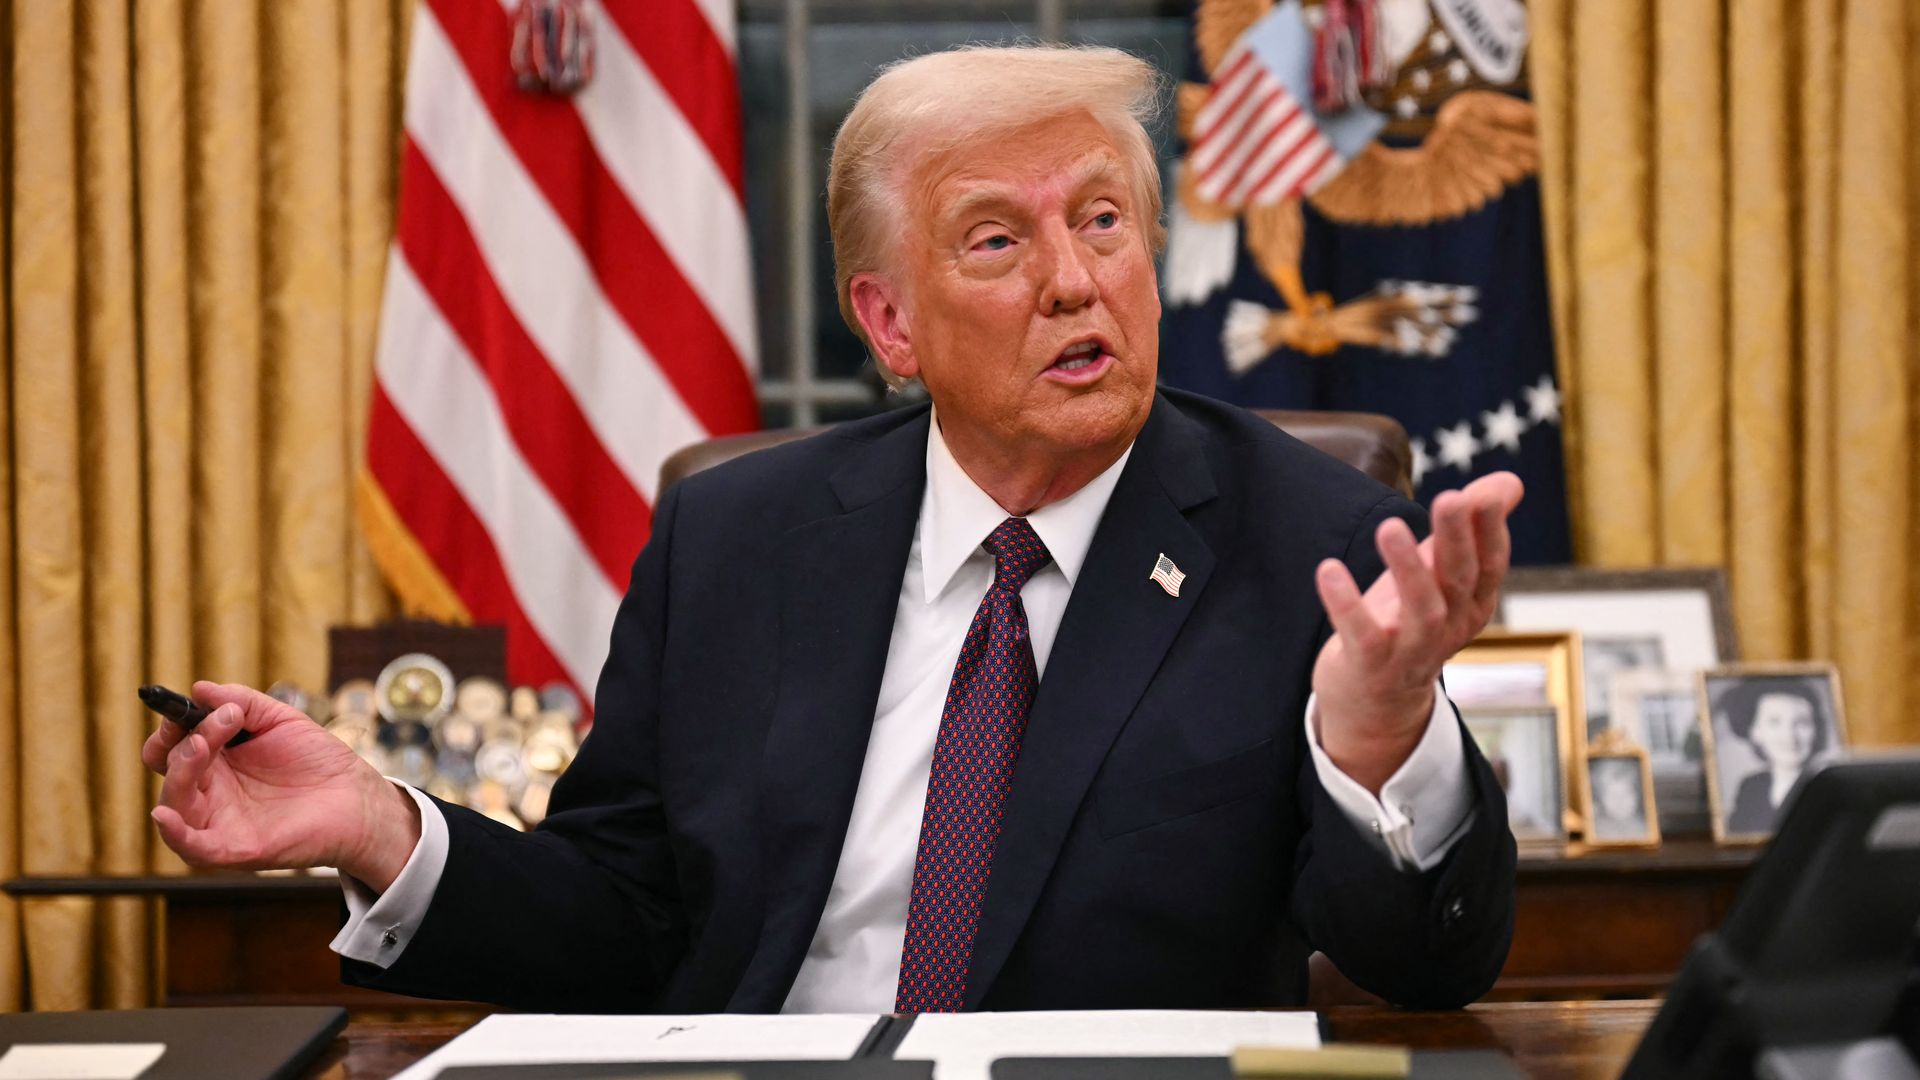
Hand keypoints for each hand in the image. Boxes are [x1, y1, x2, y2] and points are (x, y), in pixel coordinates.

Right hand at [143, 681, 421, 890]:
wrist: (356, 796)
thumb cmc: (319, 760)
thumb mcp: (281, 720)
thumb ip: (243, 701)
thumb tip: (199, 688)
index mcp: (216, 762)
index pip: (172, 746)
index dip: (171, 726)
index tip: (183, 706)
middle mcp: (210, 792)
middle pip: (170, 768)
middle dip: (180, 741)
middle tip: (215, 722)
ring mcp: (219, 821)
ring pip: (174, 802)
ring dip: (181, 770)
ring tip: (205, 744)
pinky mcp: (234, 849)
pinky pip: (192, 847)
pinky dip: (174, 833)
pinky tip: (164, 815)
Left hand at [1311, 472, 1523, 792]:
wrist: (1377, 705)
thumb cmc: (1409, 624)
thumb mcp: (1441, 575)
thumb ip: (1470, 528)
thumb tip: (1510, 481)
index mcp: (1472, 605)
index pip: (1490, 565)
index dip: (1489, 531)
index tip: (1483, 494)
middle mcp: (1449, 627)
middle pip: (1458, 580)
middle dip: (1456, 539)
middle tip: (1449, 498)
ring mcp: (1411, 650)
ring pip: (1422, 610)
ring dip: (1409, 569)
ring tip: (1390, 527)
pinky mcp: (1370, 665)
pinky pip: (1362, 635)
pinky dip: (1346, 604)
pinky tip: (1328, 569)